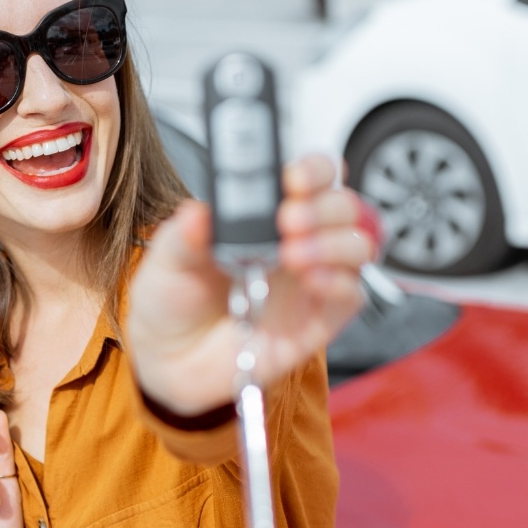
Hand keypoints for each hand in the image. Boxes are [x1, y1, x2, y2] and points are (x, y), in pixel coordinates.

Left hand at [128, 155, 370, 415]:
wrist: (171, 358)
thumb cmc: (176, 298)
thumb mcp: (169, 259)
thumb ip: (185, 235)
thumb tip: (197, 212)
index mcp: (268, 213)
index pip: (314, 176)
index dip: (314, 170)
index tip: (293, 178)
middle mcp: (299, 239)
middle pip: (344, 205)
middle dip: (323, 206)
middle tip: (289, 218)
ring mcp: (313, 279)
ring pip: (358, 246)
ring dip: (334, 243)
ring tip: (293, 254)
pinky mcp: (320, 320)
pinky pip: (351, 295)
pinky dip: (338, 282)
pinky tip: (310, 280)